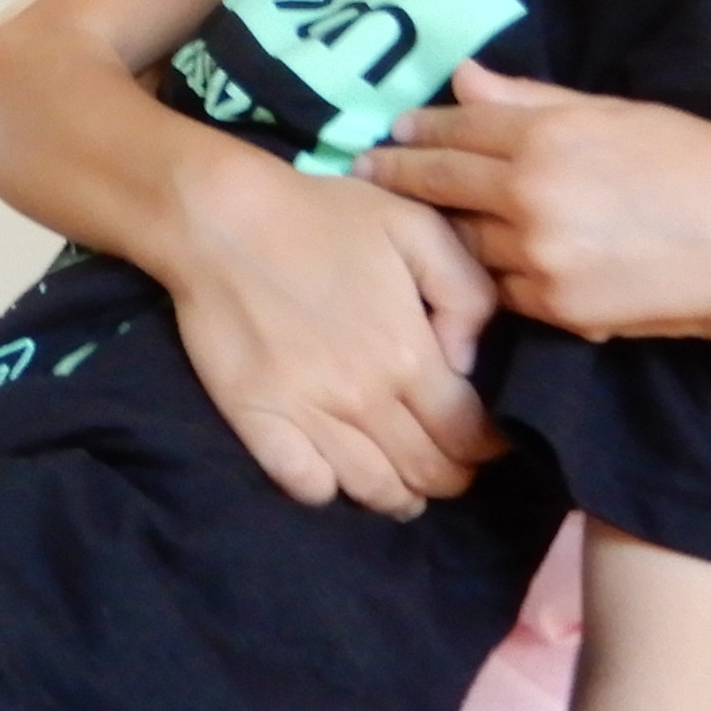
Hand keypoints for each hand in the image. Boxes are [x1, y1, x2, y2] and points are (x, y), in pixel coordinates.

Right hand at [163, 145, 504, 515]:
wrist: (219, 218)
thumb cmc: (322, 215)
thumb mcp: (417, 226)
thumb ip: (466, 294)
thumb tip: (468, 363)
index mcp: (410, 354)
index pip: (469, 435)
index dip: (489, 450)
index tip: (491, 444)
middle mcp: (365, 398)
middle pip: (428, 472)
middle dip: (452, 478)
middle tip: (451, 466)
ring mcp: (308, 415)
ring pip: (373, 491)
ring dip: (398, 495)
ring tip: (403, 483)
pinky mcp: (257, 421)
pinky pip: (306, 486)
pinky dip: (329, 489)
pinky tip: (335, 472)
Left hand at [357, 64, 710, 347]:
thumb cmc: (706, 168)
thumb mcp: (622, 115)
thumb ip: (535, 101)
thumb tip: (463, 79)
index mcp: (548, 136)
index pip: (457, 127)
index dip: (420, 128)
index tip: (394, 127)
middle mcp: (530, 195)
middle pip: (440, 184)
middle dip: (398, 174)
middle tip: (364, 169)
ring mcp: (538, 257)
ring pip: (466, 242)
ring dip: (447, 228)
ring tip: (419, 216)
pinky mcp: (554, 309)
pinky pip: (503, 288)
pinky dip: (497, 273)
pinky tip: (492, 261)